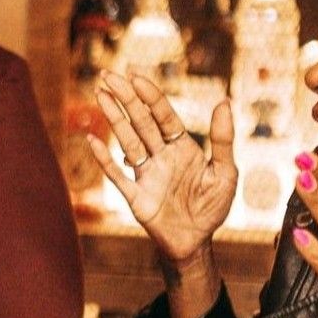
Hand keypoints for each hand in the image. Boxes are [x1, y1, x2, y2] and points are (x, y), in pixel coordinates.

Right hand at [87, 72, 237, 263]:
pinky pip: (117, 176)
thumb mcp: (225, 173)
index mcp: (182, 148)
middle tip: (108, 75)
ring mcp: (146, 175)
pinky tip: (92, 141)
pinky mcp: (135, 197)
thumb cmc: (211, 208)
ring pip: (127, 141)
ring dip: (113, 118)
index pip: (163, 116)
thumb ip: (222, 140)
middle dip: (125, 98)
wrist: (196, 243)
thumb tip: (224, 102)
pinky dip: (104, 160)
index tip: (136, 76)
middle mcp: (160, 156)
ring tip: (99, 95)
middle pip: (140, 122)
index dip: (150, 96)